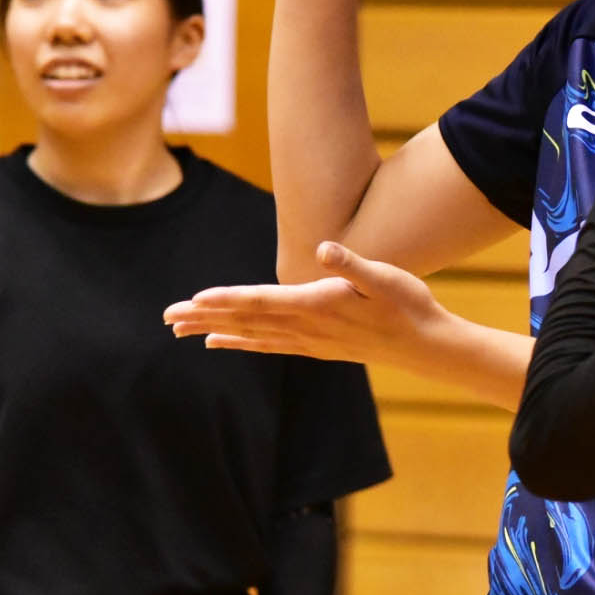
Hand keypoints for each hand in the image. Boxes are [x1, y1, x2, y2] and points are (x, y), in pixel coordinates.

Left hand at [166, 242, 447, 368]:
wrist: (427, 346)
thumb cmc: (409, 305)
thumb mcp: (386, 277)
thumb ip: (353, 264)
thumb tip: (325, 248)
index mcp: (320, 305)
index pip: (264, 302)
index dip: (228, 299)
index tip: (195, 299)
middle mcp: (308, 328)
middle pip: (247, 321)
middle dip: (205, 316)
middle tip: (167, 316)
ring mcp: (310, 341)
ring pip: (252, 335)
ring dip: (214, 329)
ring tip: (179, 329)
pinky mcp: (316, 347)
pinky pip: (267, 345)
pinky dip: (239, 342)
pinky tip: (217, 341)